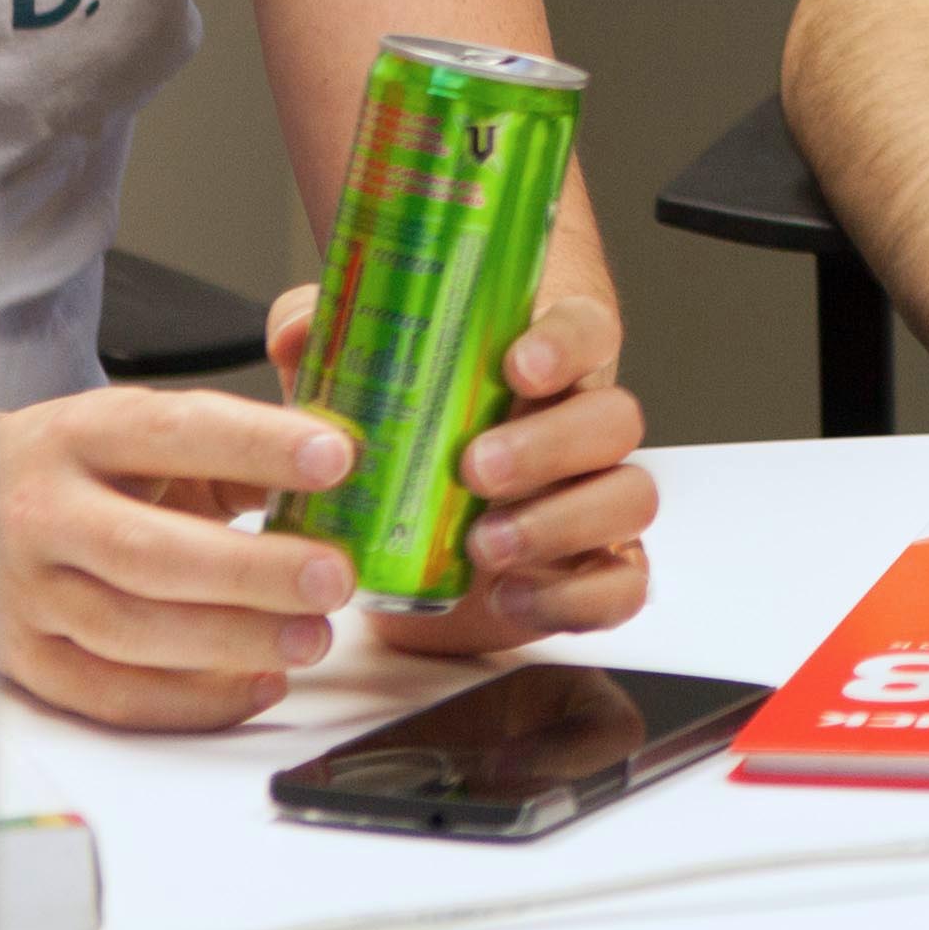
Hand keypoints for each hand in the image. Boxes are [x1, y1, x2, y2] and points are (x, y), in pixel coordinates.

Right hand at [0, 384, 366, 728]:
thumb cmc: (86, 469)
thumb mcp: (146, 435)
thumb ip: (235, 446)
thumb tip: (338, 466)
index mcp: (81, 434)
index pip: (172, 433)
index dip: (256, 445)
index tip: (336, 458)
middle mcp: (42, 512)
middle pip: (147, 552)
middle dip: (251, 572)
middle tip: (334, 579)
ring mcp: (26, 592)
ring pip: (129, 632)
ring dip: (232, 643)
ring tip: (312, 639)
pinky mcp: (26, 659)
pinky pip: (111, 695)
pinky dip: (194, 701)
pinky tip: (261, 685)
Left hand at [260, 284, 658, 658]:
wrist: (410, 552)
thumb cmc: (399, 449)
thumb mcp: (353, 386)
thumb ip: (327, 342)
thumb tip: (296, 333)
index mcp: (541, 370)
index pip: (586, 331)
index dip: (566, 345)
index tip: (517, 365)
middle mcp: (580, 431)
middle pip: (615, 418)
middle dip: (551, 444)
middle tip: (474, 468)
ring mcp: (596, 501)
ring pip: (632, 497)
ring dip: (562, 521)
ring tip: (484, 546)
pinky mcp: (597, 572)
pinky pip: (621, 586)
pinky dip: (574, 598)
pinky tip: (508, 597)